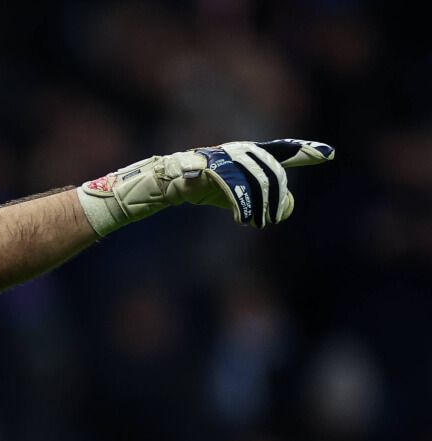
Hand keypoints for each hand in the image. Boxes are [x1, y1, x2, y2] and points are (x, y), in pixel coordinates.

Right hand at [182, 139, 335, 227]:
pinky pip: (238, 190)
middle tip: (272, 219)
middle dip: (277, 200)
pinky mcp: (216, 169)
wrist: (177, 180)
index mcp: (254, 152)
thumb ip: (264, 197)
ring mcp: (230, 158)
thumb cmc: (211, 185)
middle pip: (275, 174)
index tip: (330, 154)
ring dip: (260, 208)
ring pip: (258, 183)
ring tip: (258, 223)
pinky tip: (243, 220)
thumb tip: (287, 209)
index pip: (285, 151)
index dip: (307, 151)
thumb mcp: (242, 190)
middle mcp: (245, 150)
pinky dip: (243, 207)